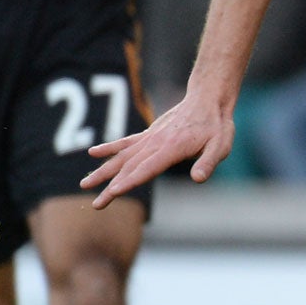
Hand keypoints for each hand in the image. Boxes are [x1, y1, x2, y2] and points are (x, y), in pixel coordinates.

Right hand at [82, 91, 235, 206]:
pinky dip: (109, 147)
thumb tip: (198, 179)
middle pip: (129, 168)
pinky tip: (93, 153)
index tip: (112, 193)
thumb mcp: (220, 146)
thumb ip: (208, 163)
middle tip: (96, 205)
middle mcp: (156, 143)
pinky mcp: (149, 133)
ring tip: (84, 185)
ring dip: (103, 171)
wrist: (208, 99)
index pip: (147, 169)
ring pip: (122, 157)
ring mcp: (150, 137)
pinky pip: (126, 141)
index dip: (130, 181)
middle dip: (111, 187)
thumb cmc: (217, 126)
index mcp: (172, 148)